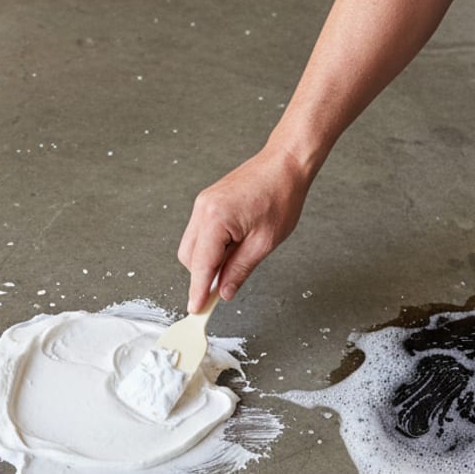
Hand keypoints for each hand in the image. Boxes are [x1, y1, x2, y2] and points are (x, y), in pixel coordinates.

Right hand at [177, 144, 310, 312]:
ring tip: (237, 259)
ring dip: (208, 261)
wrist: (285, 164)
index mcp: (215, 219)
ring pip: (192, 247)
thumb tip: (223, 292)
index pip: (201, 265)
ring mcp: (202, 205)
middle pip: (189, 258)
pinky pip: (200, 234)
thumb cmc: (281, 196)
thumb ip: (239, 270)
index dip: (198, 291)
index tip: (196, 310)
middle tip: (224, 287)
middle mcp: (202, 210)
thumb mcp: (264, 242)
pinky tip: (232, 247)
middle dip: (203, 276)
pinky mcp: (207, 203)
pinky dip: (211, 247)